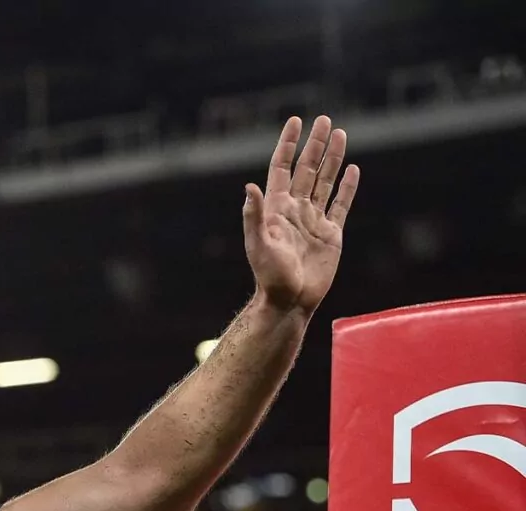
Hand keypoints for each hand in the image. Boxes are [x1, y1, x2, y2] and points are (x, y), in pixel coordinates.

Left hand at [242, 115, 359, 315]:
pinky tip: (352, 169)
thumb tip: (249, 187)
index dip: (288, 145)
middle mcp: (295, 209)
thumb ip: (254, 216)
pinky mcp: (331, 234)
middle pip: (307, 169)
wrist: (290, 300)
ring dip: (332, 159)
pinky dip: (347, 187)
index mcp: (276, 208)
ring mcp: (313, 220)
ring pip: (325, 182)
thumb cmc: (269, 276)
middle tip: (325, 120)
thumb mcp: (258, 245)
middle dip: (315, 145)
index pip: (282, 168)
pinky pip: (340, 205)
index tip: (295, 121)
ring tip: (340, 134)